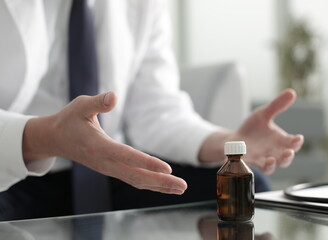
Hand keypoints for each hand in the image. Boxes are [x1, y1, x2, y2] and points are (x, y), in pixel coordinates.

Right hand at [23, 92, 186, 194]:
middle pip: (136, 175)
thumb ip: (98, 102)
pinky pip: (133, 179)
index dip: (147, 162)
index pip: (126, 156)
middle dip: (161, 181)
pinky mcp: (111, 169)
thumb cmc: (70, 119)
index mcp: (98, 146)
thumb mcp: (80, 105)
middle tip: (183, 186)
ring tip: (180, 188)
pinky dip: (150, 184)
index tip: (168, 169)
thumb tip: (114, 97)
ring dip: (159, 186)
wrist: (55, 138)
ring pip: (136, 181)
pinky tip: (164, 185)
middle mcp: (105, 162)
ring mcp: (108, 168)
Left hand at [228, 89, 303, 173]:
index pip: (292, 144)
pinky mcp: (244, 163)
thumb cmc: (252, 129)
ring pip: (268, 168)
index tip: (298, 138)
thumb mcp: (263, 114)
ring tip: (271, 161)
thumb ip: (277, 106)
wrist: (234, 140)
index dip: (296, 143)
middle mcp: (272, 153)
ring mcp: (258, 160)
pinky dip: (243, 165)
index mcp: (280, 142)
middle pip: (284, 160)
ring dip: (270, 165)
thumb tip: (291, 92)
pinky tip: (240, 160)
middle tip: (289, 153)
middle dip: (287, 157)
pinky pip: (246, 167)